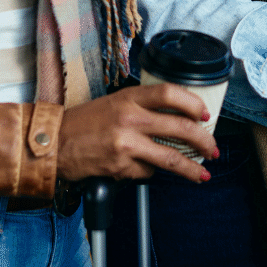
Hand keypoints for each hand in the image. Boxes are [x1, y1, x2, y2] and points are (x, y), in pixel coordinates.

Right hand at [56, 83, 217, 183]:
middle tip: (212, 148)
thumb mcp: (113, 103)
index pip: (170, 93)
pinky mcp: (121, 166)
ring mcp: (126, 143)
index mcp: (129, 97)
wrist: (54, 142)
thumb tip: (175, 118)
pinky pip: (147, 172)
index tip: (205, 114)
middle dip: (203, 141)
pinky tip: (144, 169)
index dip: (192, 103)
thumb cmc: (83, 122)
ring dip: (191, 168)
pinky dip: (150, 172)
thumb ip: (141, 107)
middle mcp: (130, 117)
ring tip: (203, 173)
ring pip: (171, 157)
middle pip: (180, 127)